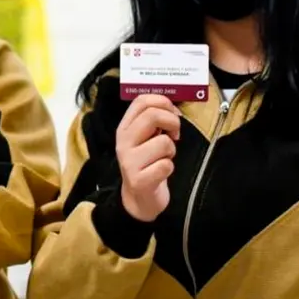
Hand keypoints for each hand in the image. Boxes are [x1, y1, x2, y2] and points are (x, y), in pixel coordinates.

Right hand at [116, 94, 180, 222]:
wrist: (138, 198)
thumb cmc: (147, 163)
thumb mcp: (144, 138)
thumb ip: (153, 120)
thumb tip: (173, 108)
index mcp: (124, 128)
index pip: (141, 101)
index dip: (163, 102)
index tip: (173, 114)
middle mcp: (123, 142)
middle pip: (152, 115)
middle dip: (173, 122)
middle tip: (174, 134)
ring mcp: (129, 161)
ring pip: (164, 142)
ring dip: (171, 151)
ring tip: (163, 158)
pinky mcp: (139, 180)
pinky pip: (166, 165)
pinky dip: (169, 168)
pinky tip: (161, 172)